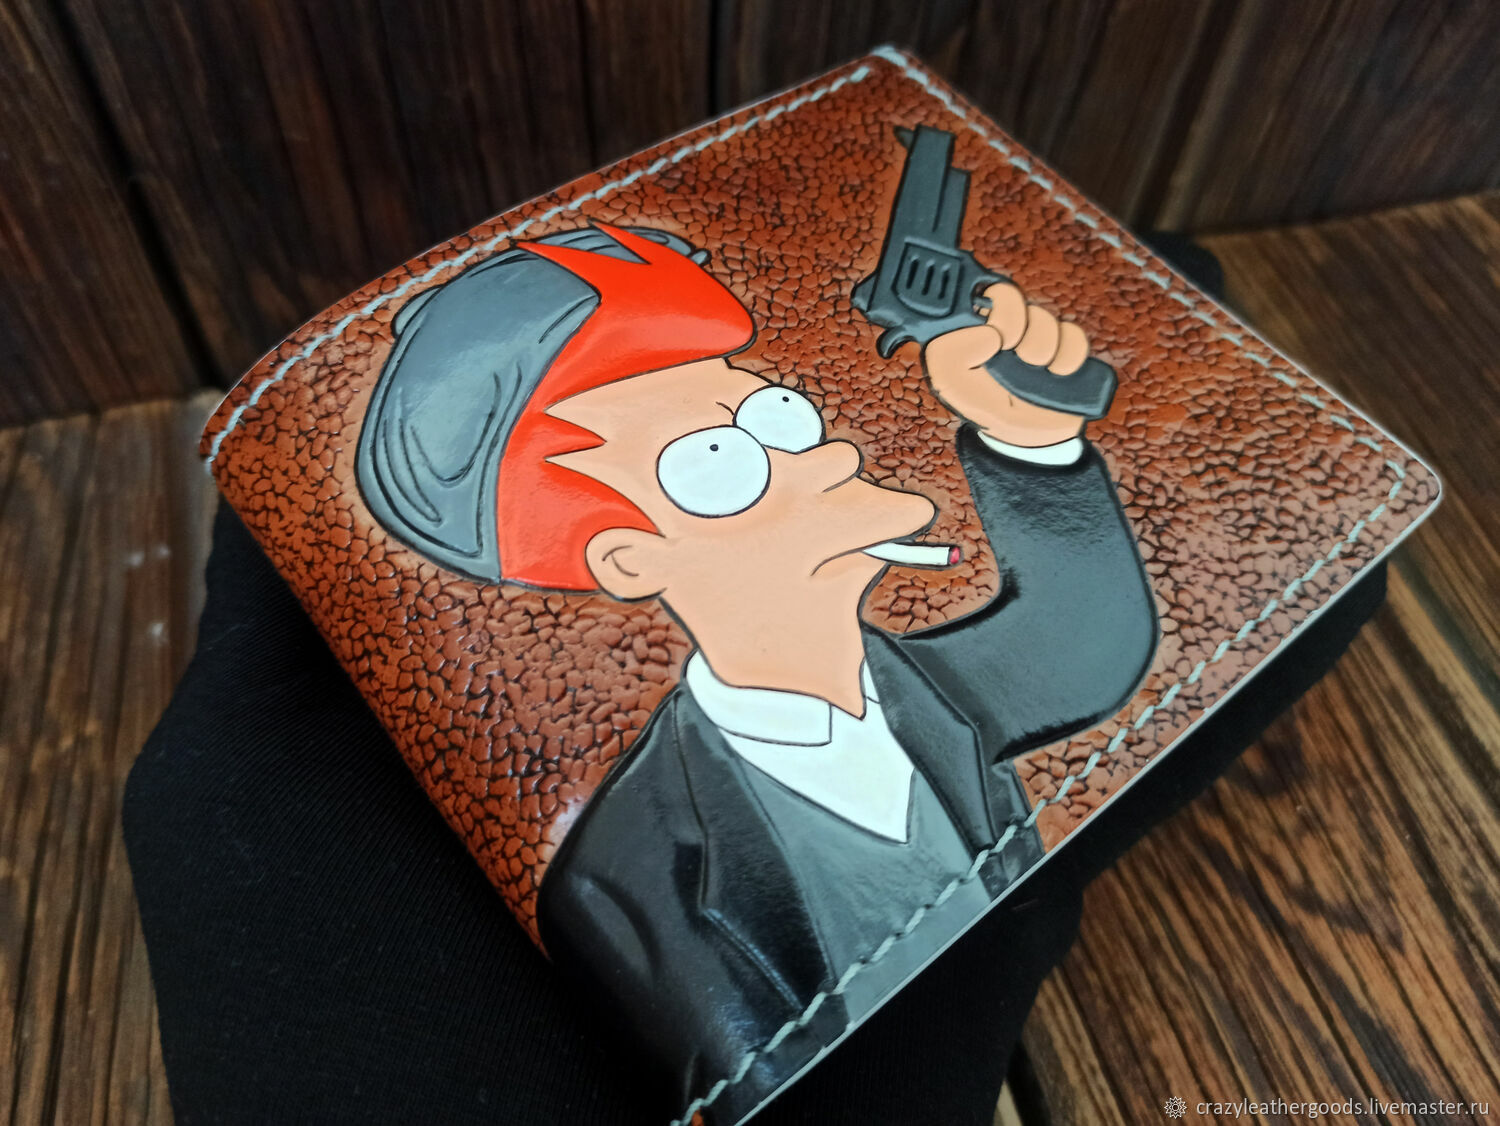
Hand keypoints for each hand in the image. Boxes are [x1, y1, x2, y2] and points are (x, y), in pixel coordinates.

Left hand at [923, 282, 1090, 446]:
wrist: (1033, 438)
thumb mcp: (957, 391)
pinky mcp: (1063, 347)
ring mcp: (1033, 335)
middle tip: (1018, 353)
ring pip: (1042, 316)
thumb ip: (952, 359)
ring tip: (1038, 370)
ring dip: (1044, 345)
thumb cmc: (988, 412)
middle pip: (1011, 296)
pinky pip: (1073, 335)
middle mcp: (1001, 327)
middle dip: (1021, 325)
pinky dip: (1069, 355)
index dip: (998, 313)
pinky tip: (1059, 373)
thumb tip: (989, 334)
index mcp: (972, 331)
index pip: (979, 294)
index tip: (998, 343)